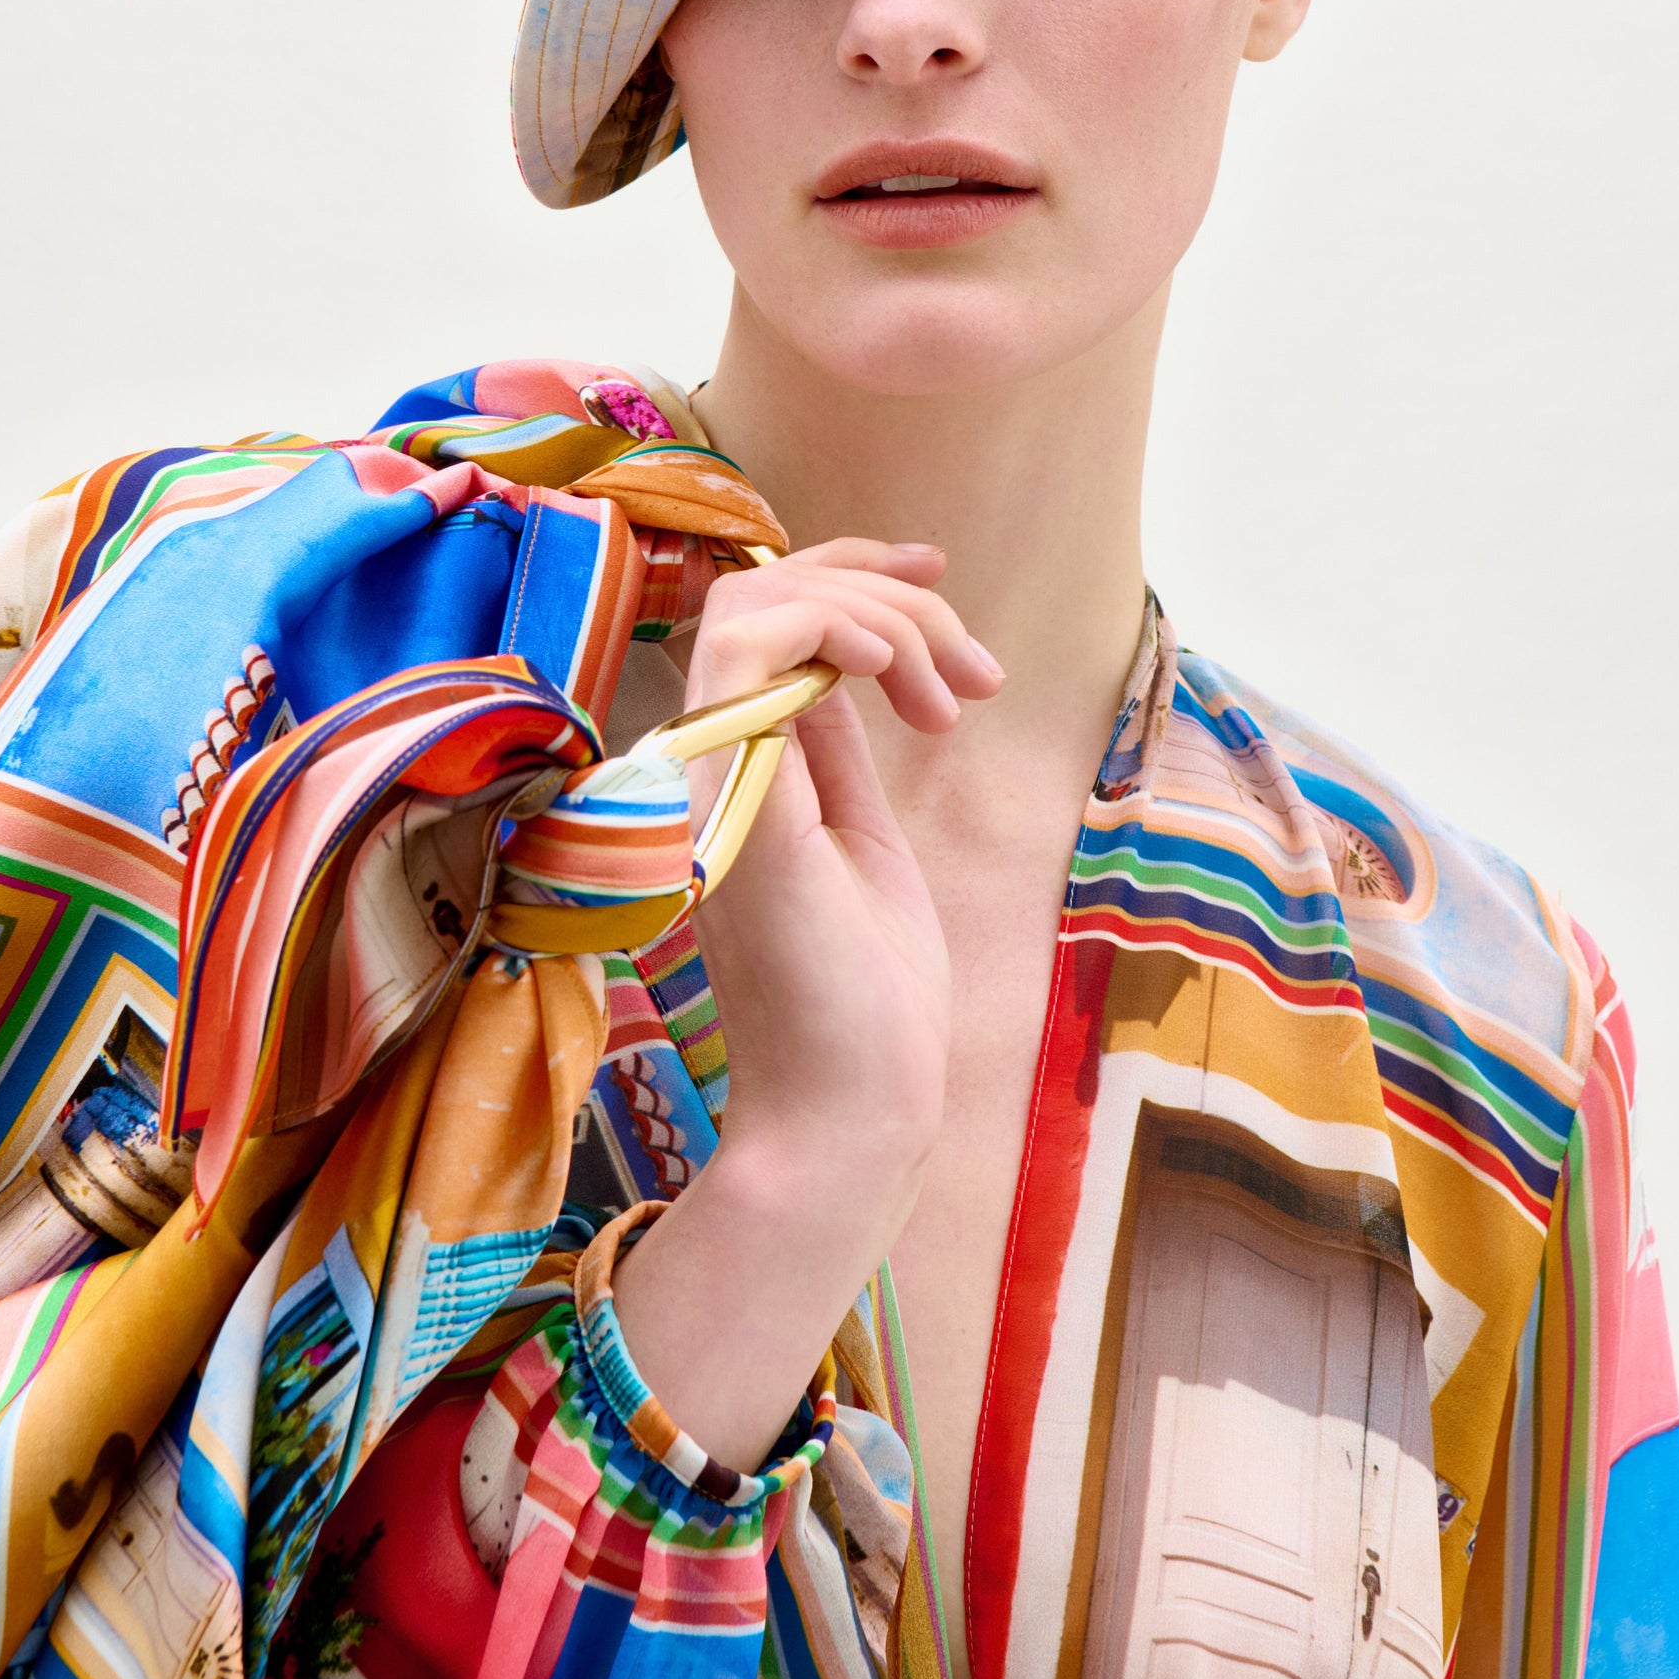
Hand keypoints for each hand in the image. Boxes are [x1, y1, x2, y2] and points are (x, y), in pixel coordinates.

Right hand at [679, 540, 1001, 1176]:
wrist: (854, 1106)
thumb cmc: (867, 997)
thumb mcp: (863, 835)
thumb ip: (834, 745)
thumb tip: (844, 660)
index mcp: (735, 769)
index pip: (763, 616)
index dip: (850, 572)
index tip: (938, 575)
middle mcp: (705, 761)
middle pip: (761, 592)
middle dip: (883, 593)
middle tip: (973, 677)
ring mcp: (707, 774)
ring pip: (762, 603)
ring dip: (883, 622)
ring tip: (952, 702)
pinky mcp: (729, 791)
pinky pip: (751, 645)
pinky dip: (834, 627)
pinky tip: (899, 676)